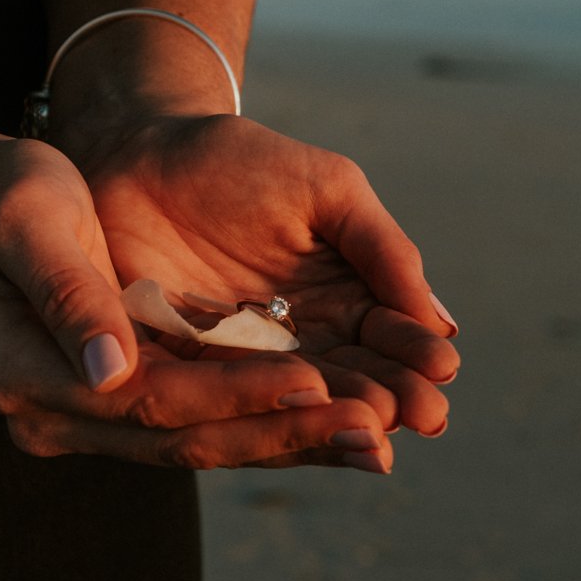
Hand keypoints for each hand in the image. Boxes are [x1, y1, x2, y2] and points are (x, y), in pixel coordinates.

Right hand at [0, 134, 398, 470]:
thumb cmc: (2, 195)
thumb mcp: (29, 221)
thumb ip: (68, 294)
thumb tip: (112, 372)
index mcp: (31, 379)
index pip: (156, 403)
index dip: (240, 396)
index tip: (319, 381)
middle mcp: (66, 417)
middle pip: (197, 439)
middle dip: (294, 434)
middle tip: (383, 429)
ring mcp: (102, 417)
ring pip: (218, 440)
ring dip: (303, 438)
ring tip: (389, 433)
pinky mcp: (141, 398)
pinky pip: (221, 420)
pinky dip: (286, 421)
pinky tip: (353, 418)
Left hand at [69, 112, 459, 436]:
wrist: (138, 151)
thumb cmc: (239, 162)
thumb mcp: (327, 191)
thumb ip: (381, 249)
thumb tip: (442, 322)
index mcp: (345, 299)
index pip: (389, 335)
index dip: (415, 351)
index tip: (442, 366)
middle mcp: (303, 343)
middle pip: (355, 379)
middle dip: (393, 396)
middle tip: (425, 415)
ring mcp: (245, 364)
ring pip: (300, 399)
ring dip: (341, 416)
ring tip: (377, 429)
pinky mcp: (184, 374)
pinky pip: (226, 400)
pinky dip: (262, 415)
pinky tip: (296, 420)